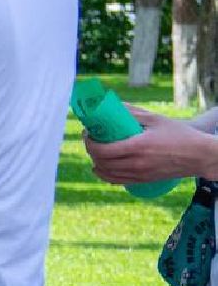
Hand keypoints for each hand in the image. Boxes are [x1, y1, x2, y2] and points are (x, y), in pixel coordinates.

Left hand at [85, 109, 217, 183]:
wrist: (199, 156)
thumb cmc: (179, 134)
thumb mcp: (156, 119)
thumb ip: (133, 113)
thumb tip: (113, 105)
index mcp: (138, 146)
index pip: (103, 149)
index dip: (89, 142)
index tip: (87, 133)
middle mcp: (136, 163)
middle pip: (101, 161)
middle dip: (90, 150)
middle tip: (91, 139)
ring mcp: (139, 174)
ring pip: (106, 173)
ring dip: (95, 162)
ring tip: (95, 151)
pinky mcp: (142, 180)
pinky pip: (116, 181)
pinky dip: (104, 175)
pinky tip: (100, 168)